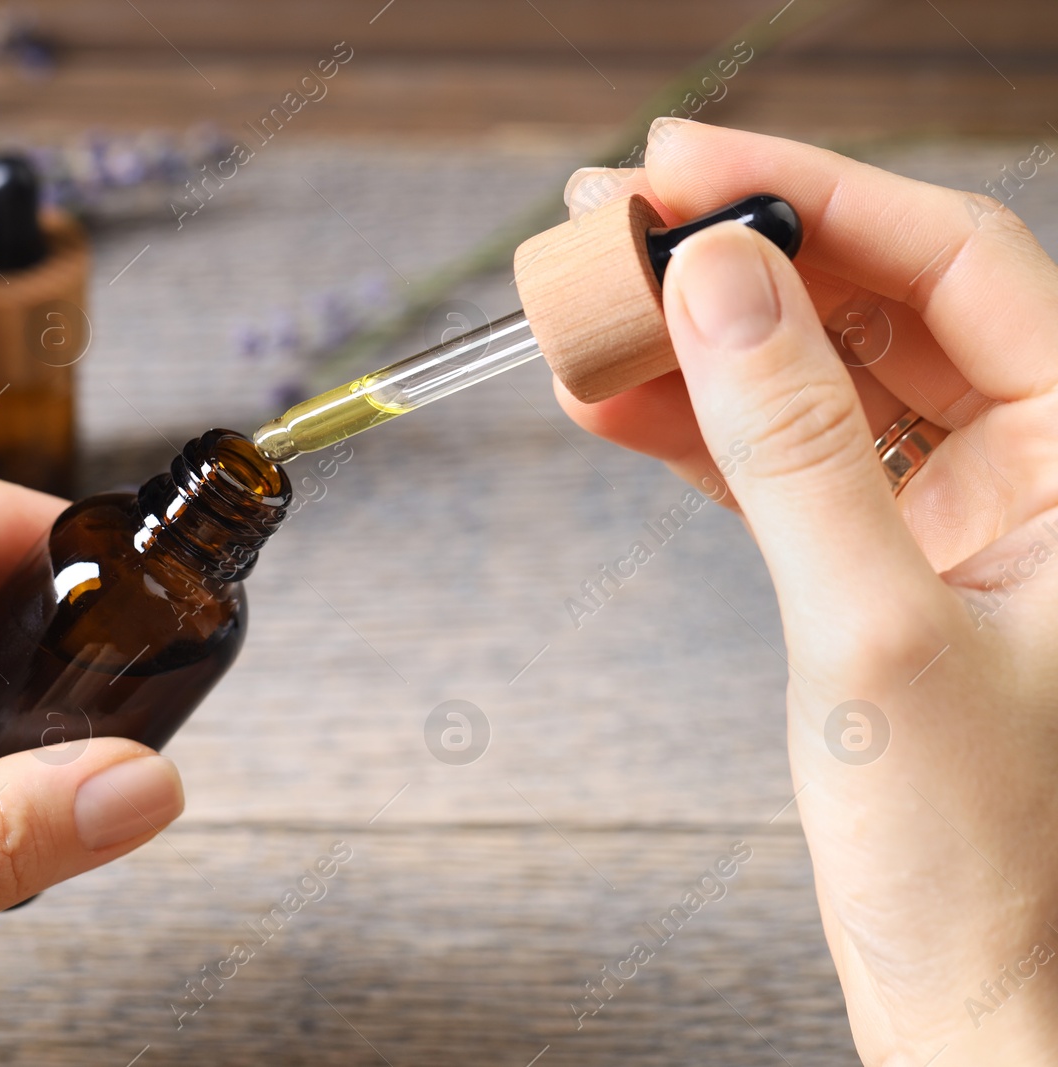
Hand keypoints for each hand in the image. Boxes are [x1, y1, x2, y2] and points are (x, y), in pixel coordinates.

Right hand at [549, 122, 1057, 1063]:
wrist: (963, 984)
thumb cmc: (973, 848)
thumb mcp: (876, 629)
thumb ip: (793, 444)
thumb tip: (717, 281)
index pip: (957, 262)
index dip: (812, 193)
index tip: (679, 168)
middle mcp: (1032, 463)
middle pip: (870, 301)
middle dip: (733, 258)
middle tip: (605, 227)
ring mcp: (951, 511)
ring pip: (809, 373)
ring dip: (693, 340)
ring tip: (581, 314)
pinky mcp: (875, 560)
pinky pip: (774, 458)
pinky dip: (688, 427)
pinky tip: (607, 400)